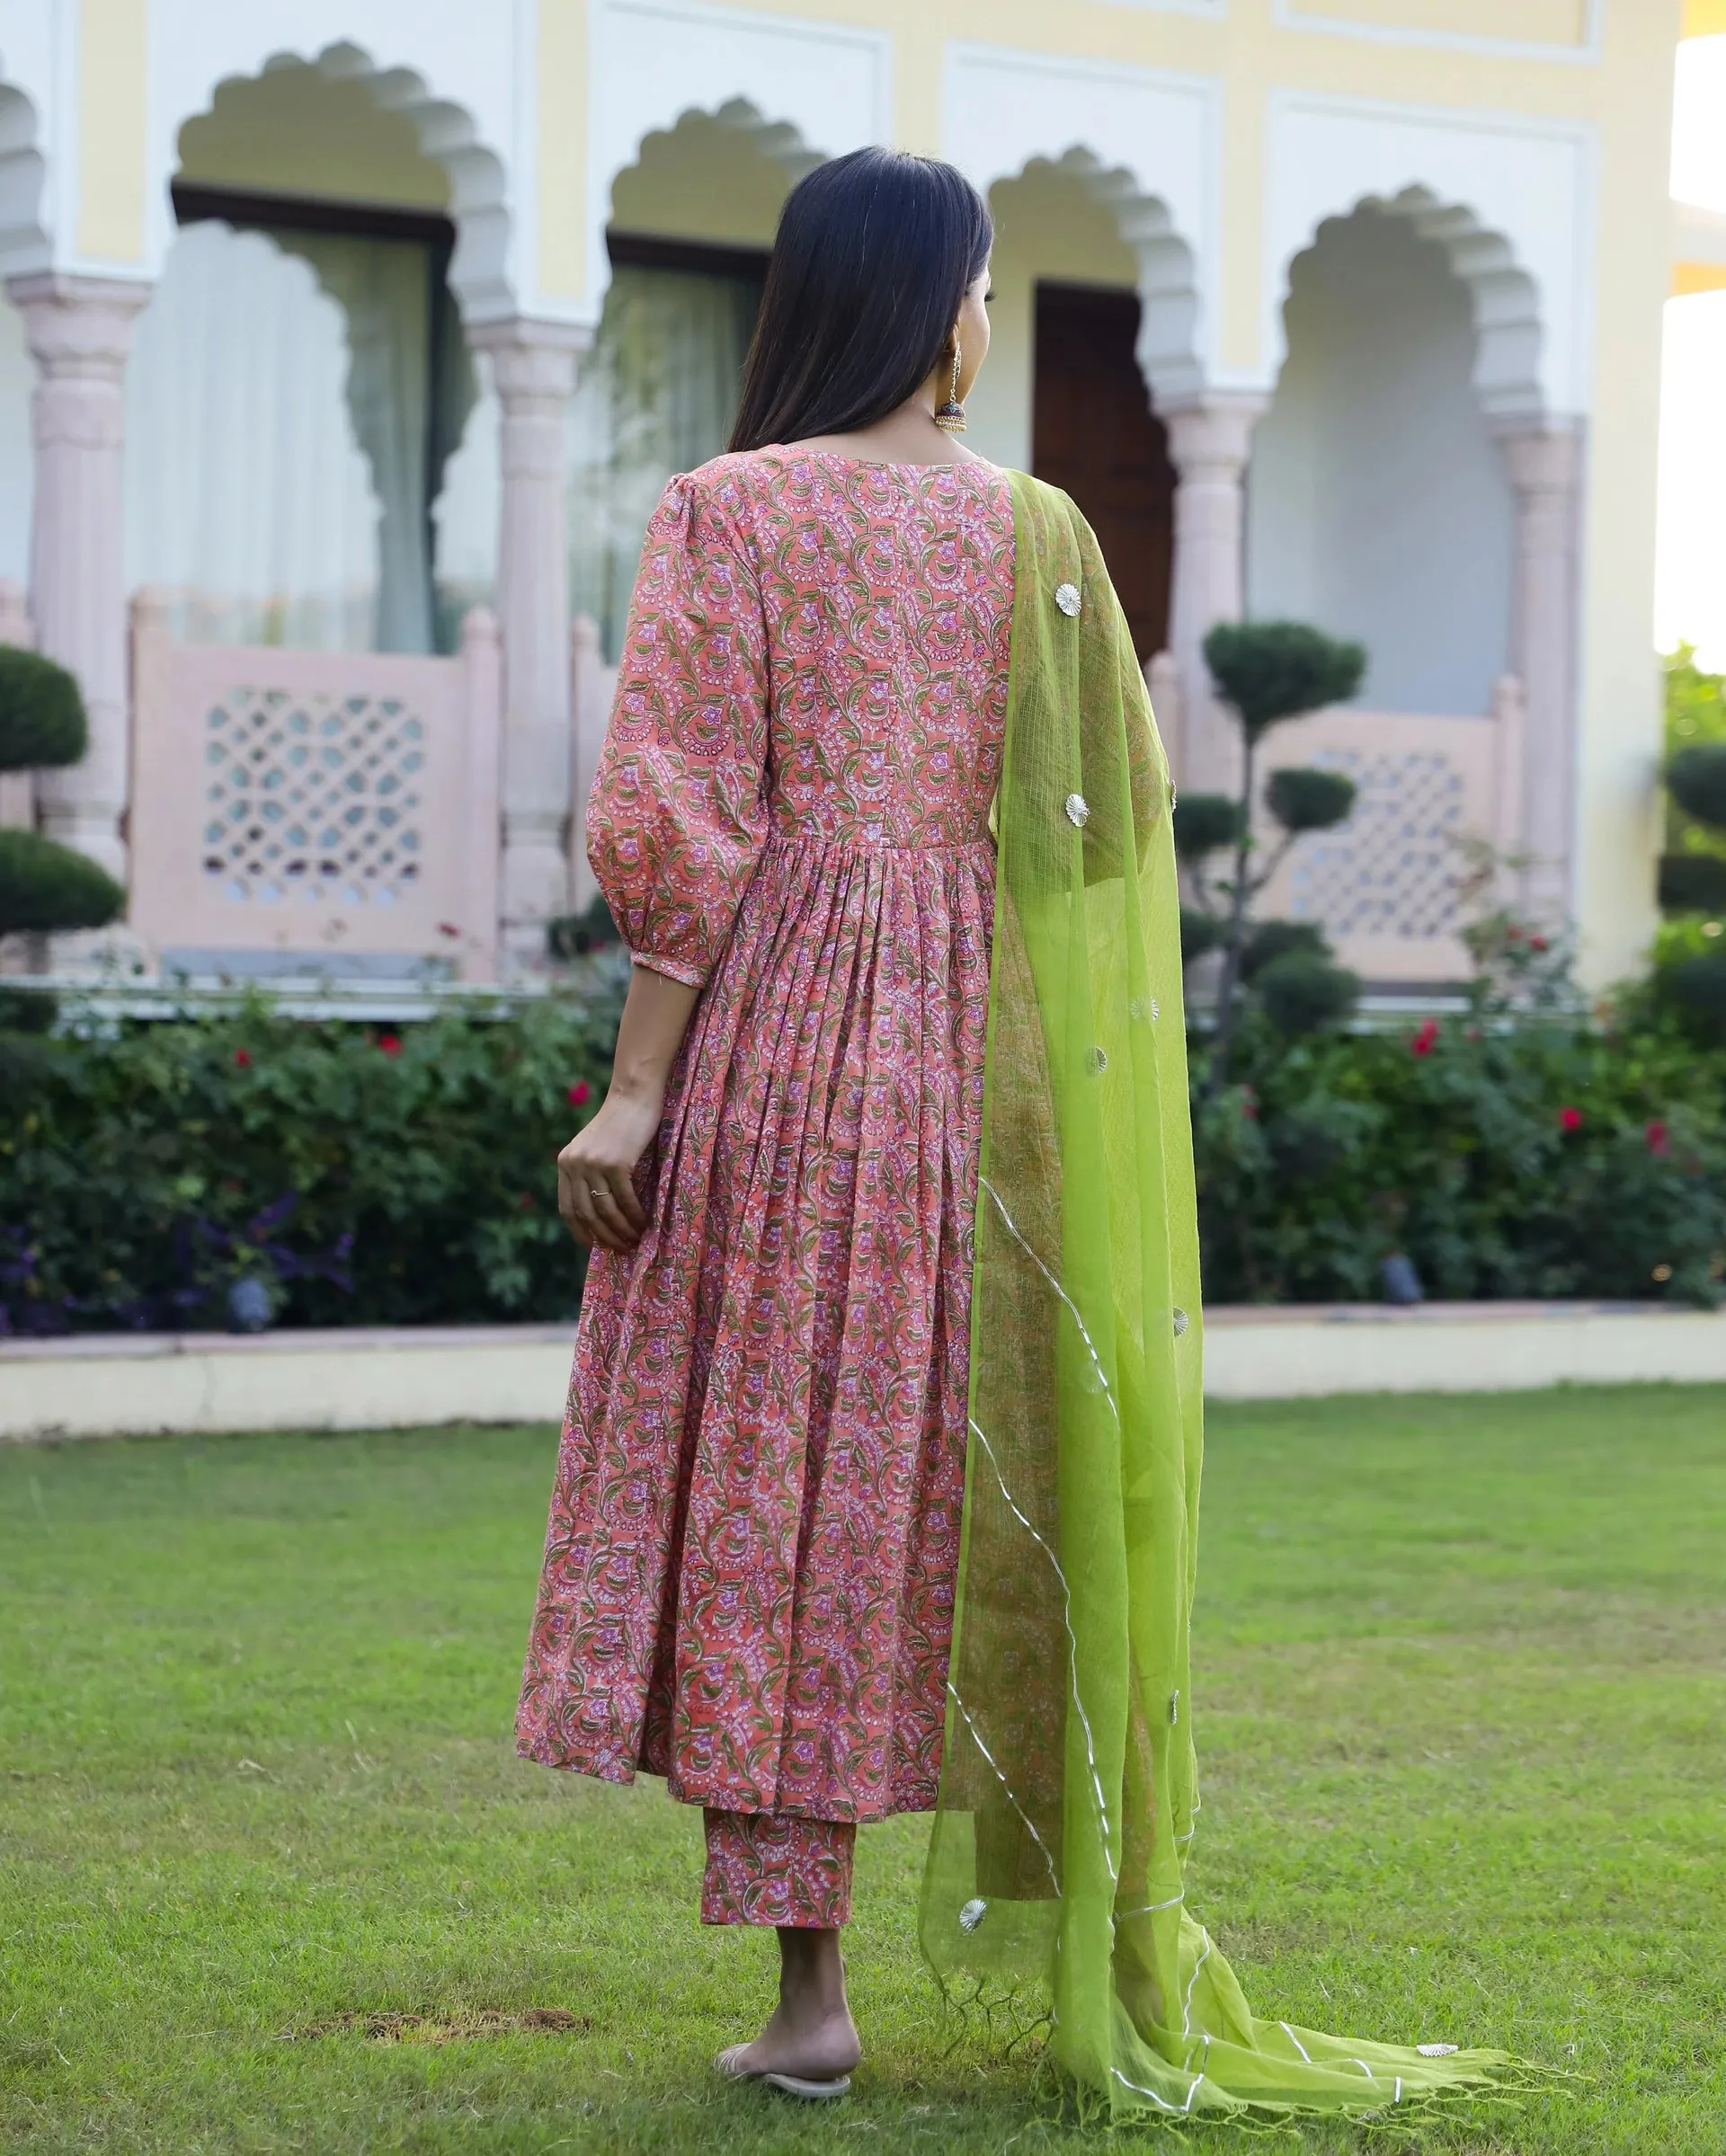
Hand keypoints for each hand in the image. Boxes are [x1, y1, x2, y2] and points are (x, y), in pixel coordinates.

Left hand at [557, 1088, 660, 1250]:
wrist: (634, 1095)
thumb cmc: (622, 1123)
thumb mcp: (596, 1148)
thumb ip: (591, 1174)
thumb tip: (600, 1215)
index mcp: (565, 1163)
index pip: (568, 1208)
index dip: (581, 1232)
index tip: (596, 1247)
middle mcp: (574, 1164)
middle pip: (586, 1214)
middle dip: (604, 1237)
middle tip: (622, 1249)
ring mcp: (594, 1163)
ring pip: (605, 1210)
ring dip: (621, 1230)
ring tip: (635, 1240)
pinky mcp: (615, 1162)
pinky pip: (625, 1199)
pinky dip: (635, 1215)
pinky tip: (645, 1222)